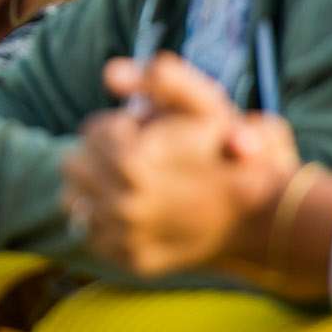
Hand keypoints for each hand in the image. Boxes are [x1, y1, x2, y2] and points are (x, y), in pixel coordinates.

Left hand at [59, 54, 298, 276]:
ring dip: (91, 186)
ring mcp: (125, 236)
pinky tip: (127, 208)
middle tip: (127, 153)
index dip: (117, 125)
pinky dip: (101, 219)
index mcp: (131, 162)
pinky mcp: (129, 258)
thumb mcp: (205, 104)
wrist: (258, 218)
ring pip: (72, 200)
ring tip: (120, 179)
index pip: (93, 130)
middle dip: (98, 153)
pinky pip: (90, 232)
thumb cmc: (231, 154)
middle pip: (74, 163)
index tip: (140, 129)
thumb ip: (163, 81)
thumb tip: (111, 72)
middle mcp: (123, 203)